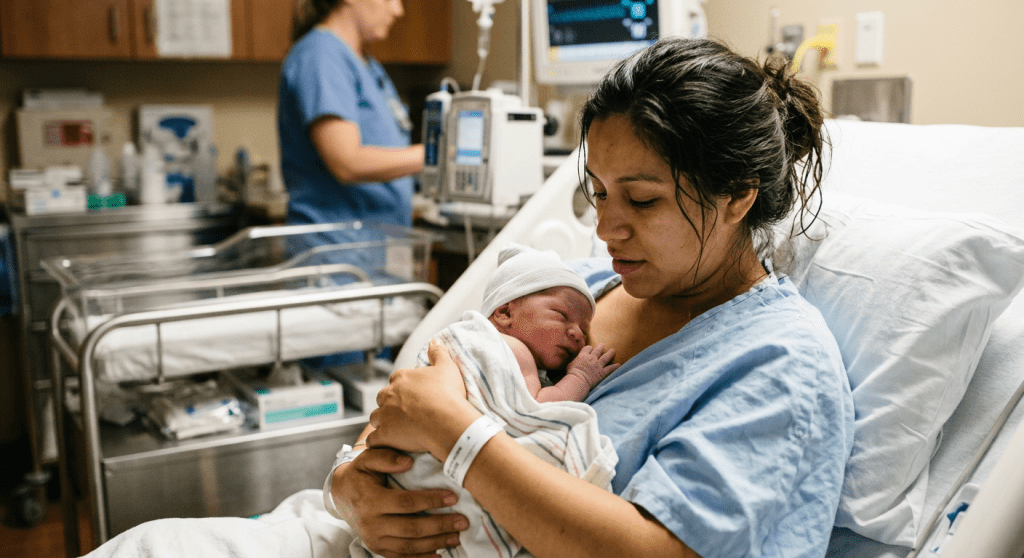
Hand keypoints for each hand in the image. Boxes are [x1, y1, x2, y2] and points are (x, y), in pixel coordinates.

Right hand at [332, 447, 468, 557]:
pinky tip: (439, 554)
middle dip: (439, 525)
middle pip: (411, 528)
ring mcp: (374, 540)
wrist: (341, 495)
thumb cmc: (360, 474)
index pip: (406, 503)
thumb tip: (408, 462)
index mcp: (369, 501)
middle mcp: (371, 524)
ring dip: (436, 543)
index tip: (452, 497)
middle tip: (463, 521)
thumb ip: (386, 457)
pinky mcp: (377, 549)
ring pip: (409, 546)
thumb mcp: (367, 459)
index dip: (430, 500)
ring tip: (457, 536)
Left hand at [368, 339, 477, 459]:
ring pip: (376, 418)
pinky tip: (386, 444)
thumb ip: (438, 353)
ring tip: (397, 431)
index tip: (414, 397)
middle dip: (390, 405)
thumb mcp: (447, 368)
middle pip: (383, 399)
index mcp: (401, 378)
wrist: (447, 422)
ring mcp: (384, 415)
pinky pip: (373, 440)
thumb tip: (435, 340)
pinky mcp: (383, 435)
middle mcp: (388, 394)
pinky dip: (377, 442)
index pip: (396, 381)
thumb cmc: (448, 395)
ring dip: (383, 423)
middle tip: (406, 414)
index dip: (404, 389)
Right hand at [566, 343, 619, 388]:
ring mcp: (597, 365)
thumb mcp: (570, 365)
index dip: (590, 348)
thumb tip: (574, 361)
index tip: (591, 349)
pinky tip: (619, 364)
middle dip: (601, 347)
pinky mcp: (602, 372)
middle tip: (603, 345)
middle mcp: (591, 358)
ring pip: (606, 357)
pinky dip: (615, 366)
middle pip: (598, 350)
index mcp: (583, 355)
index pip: (588, 348)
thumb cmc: (571, 374)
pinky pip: (610, 368)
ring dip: (610, 353)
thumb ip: (574, 361)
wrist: (578, 380)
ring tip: (613, 350)